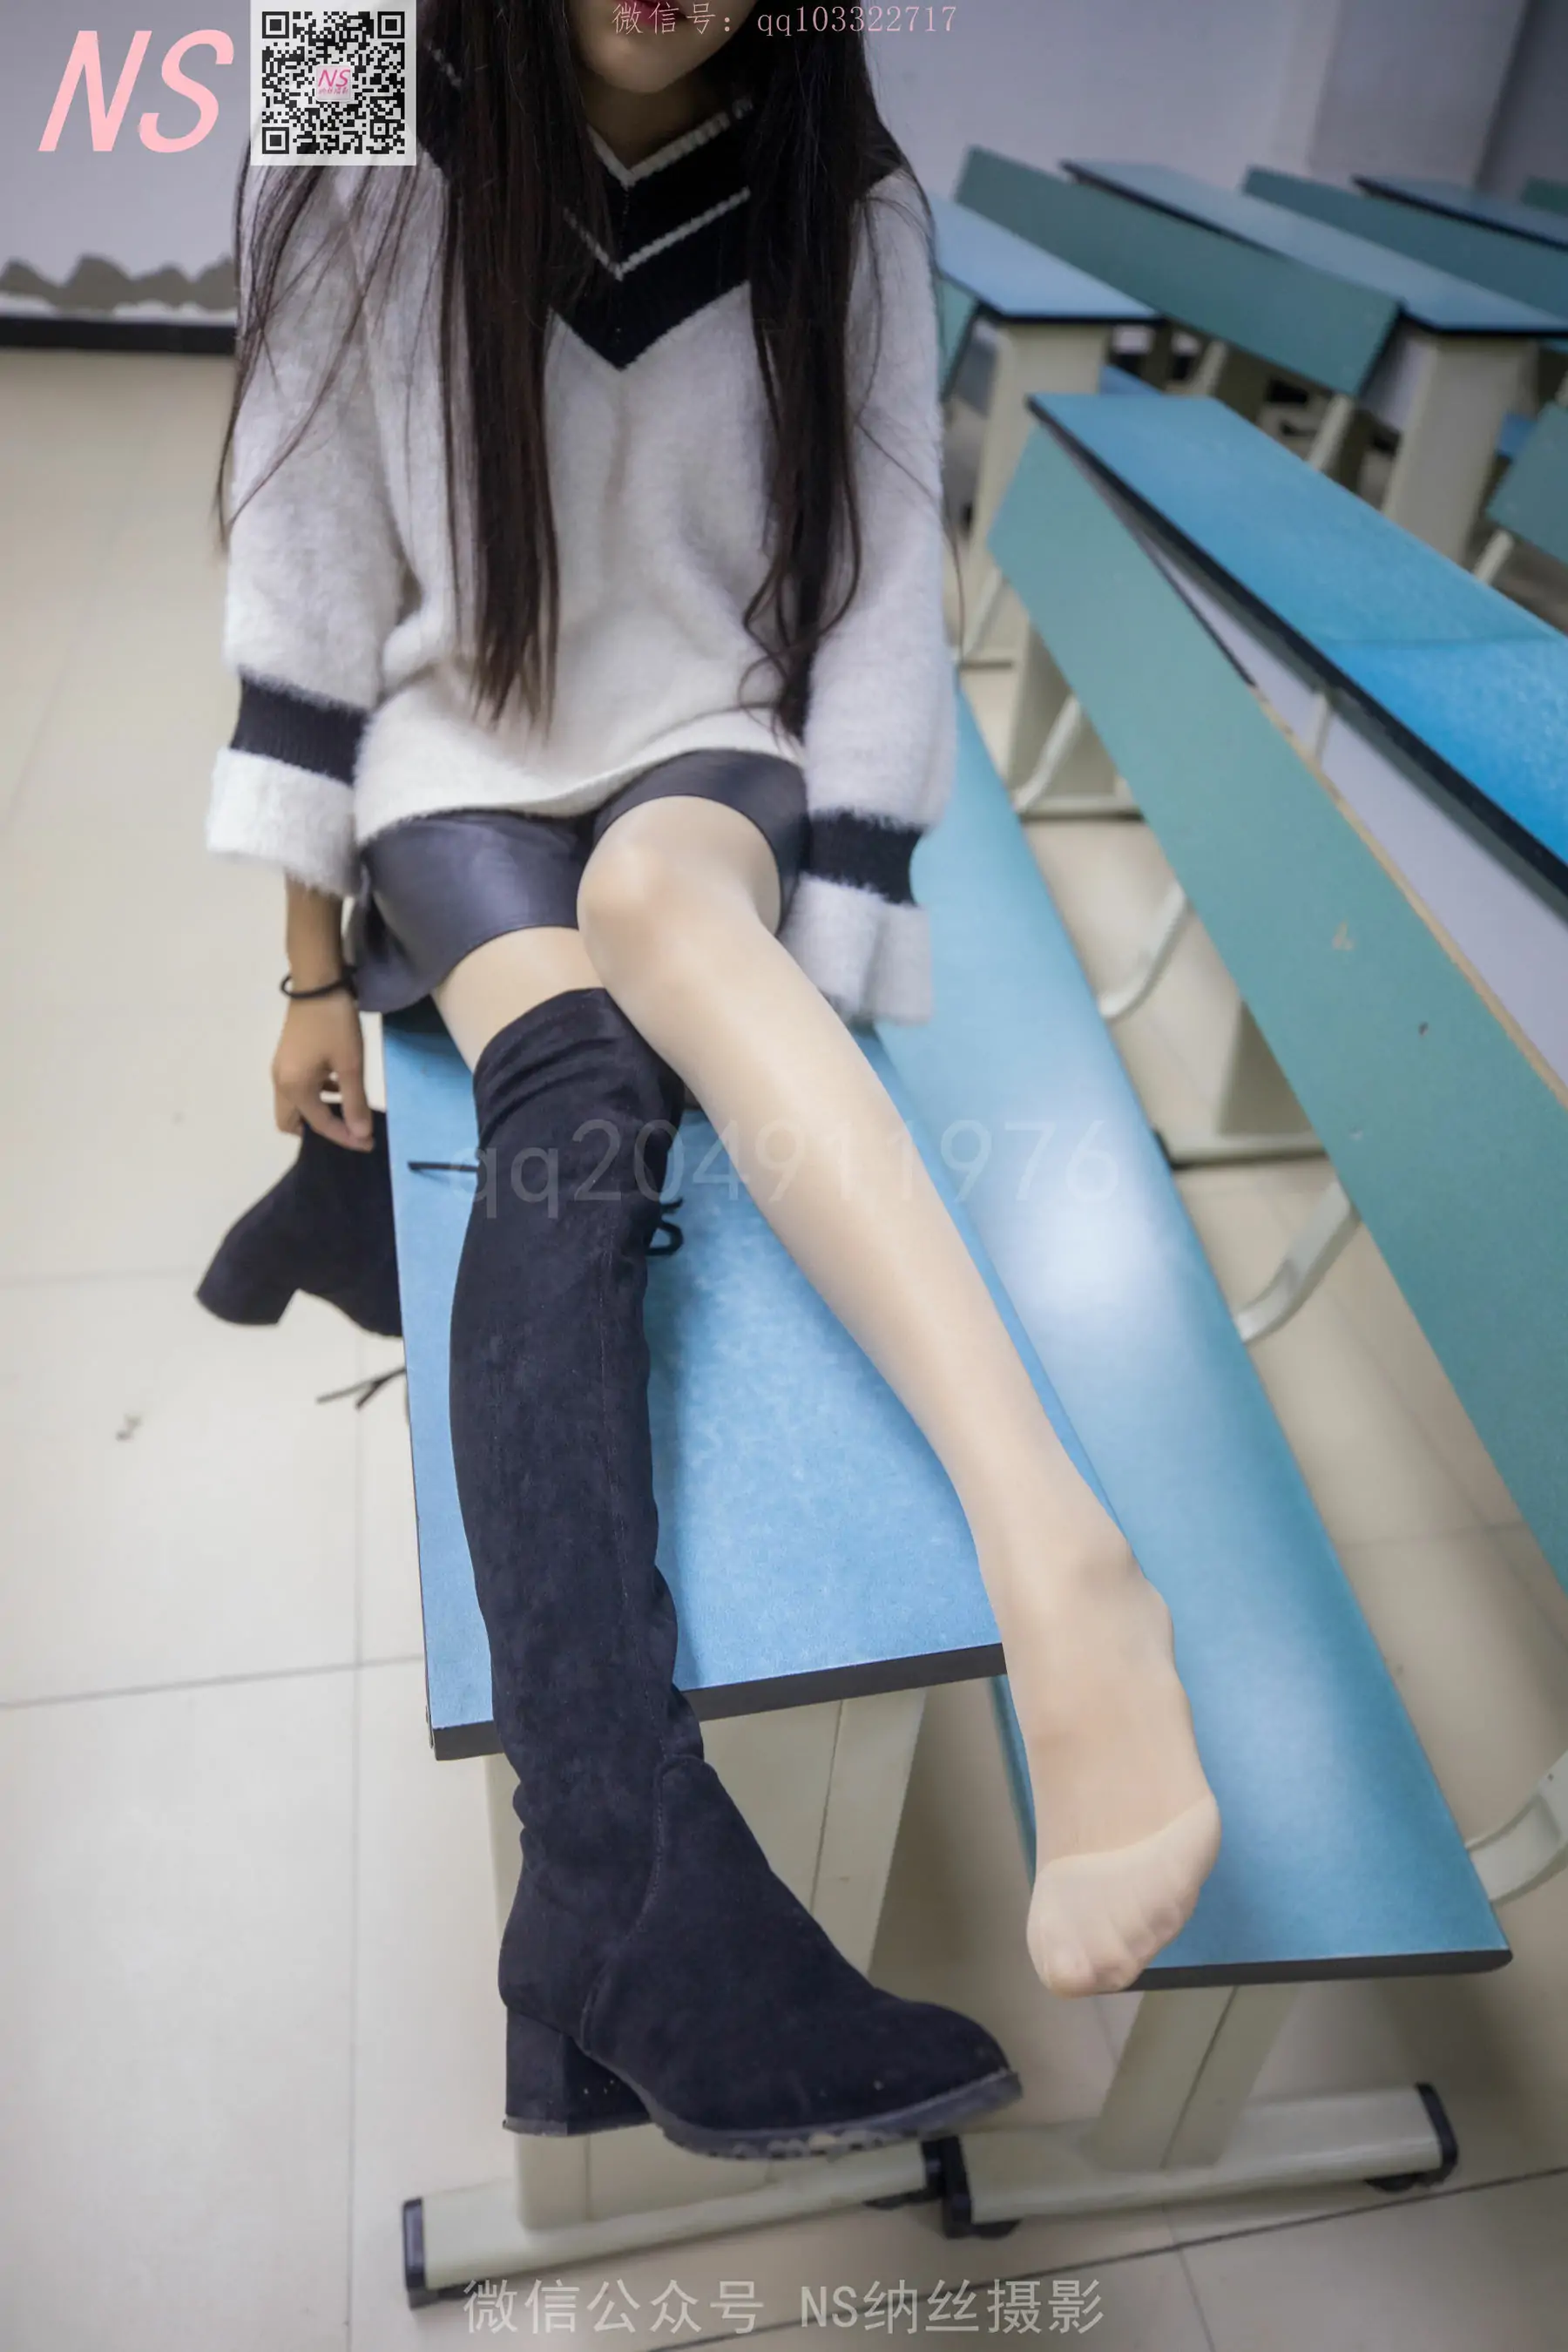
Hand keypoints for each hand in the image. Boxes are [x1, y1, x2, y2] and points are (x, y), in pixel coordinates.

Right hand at [272, 990, 373, 1149]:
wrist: (318, 983)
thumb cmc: (335, 1024)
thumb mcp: (350, 1065)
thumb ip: (354, 1102)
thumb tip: (360, 1134)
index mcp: (294, 1088)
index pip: (319, 1124)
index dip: (345, 1136)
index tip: (369, 1142)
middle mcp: (280, 1082)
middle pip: (291, 1122)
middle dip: (318, 1130)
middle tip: (348, 1128)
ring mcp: (281, 1069)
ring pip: (294, 1105)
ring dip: (318, 1112)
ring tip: (348, 1108)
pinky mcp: (287, 1058)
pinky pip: (298, 1088)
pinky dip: (316, 1095)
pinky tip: (338, 1086)